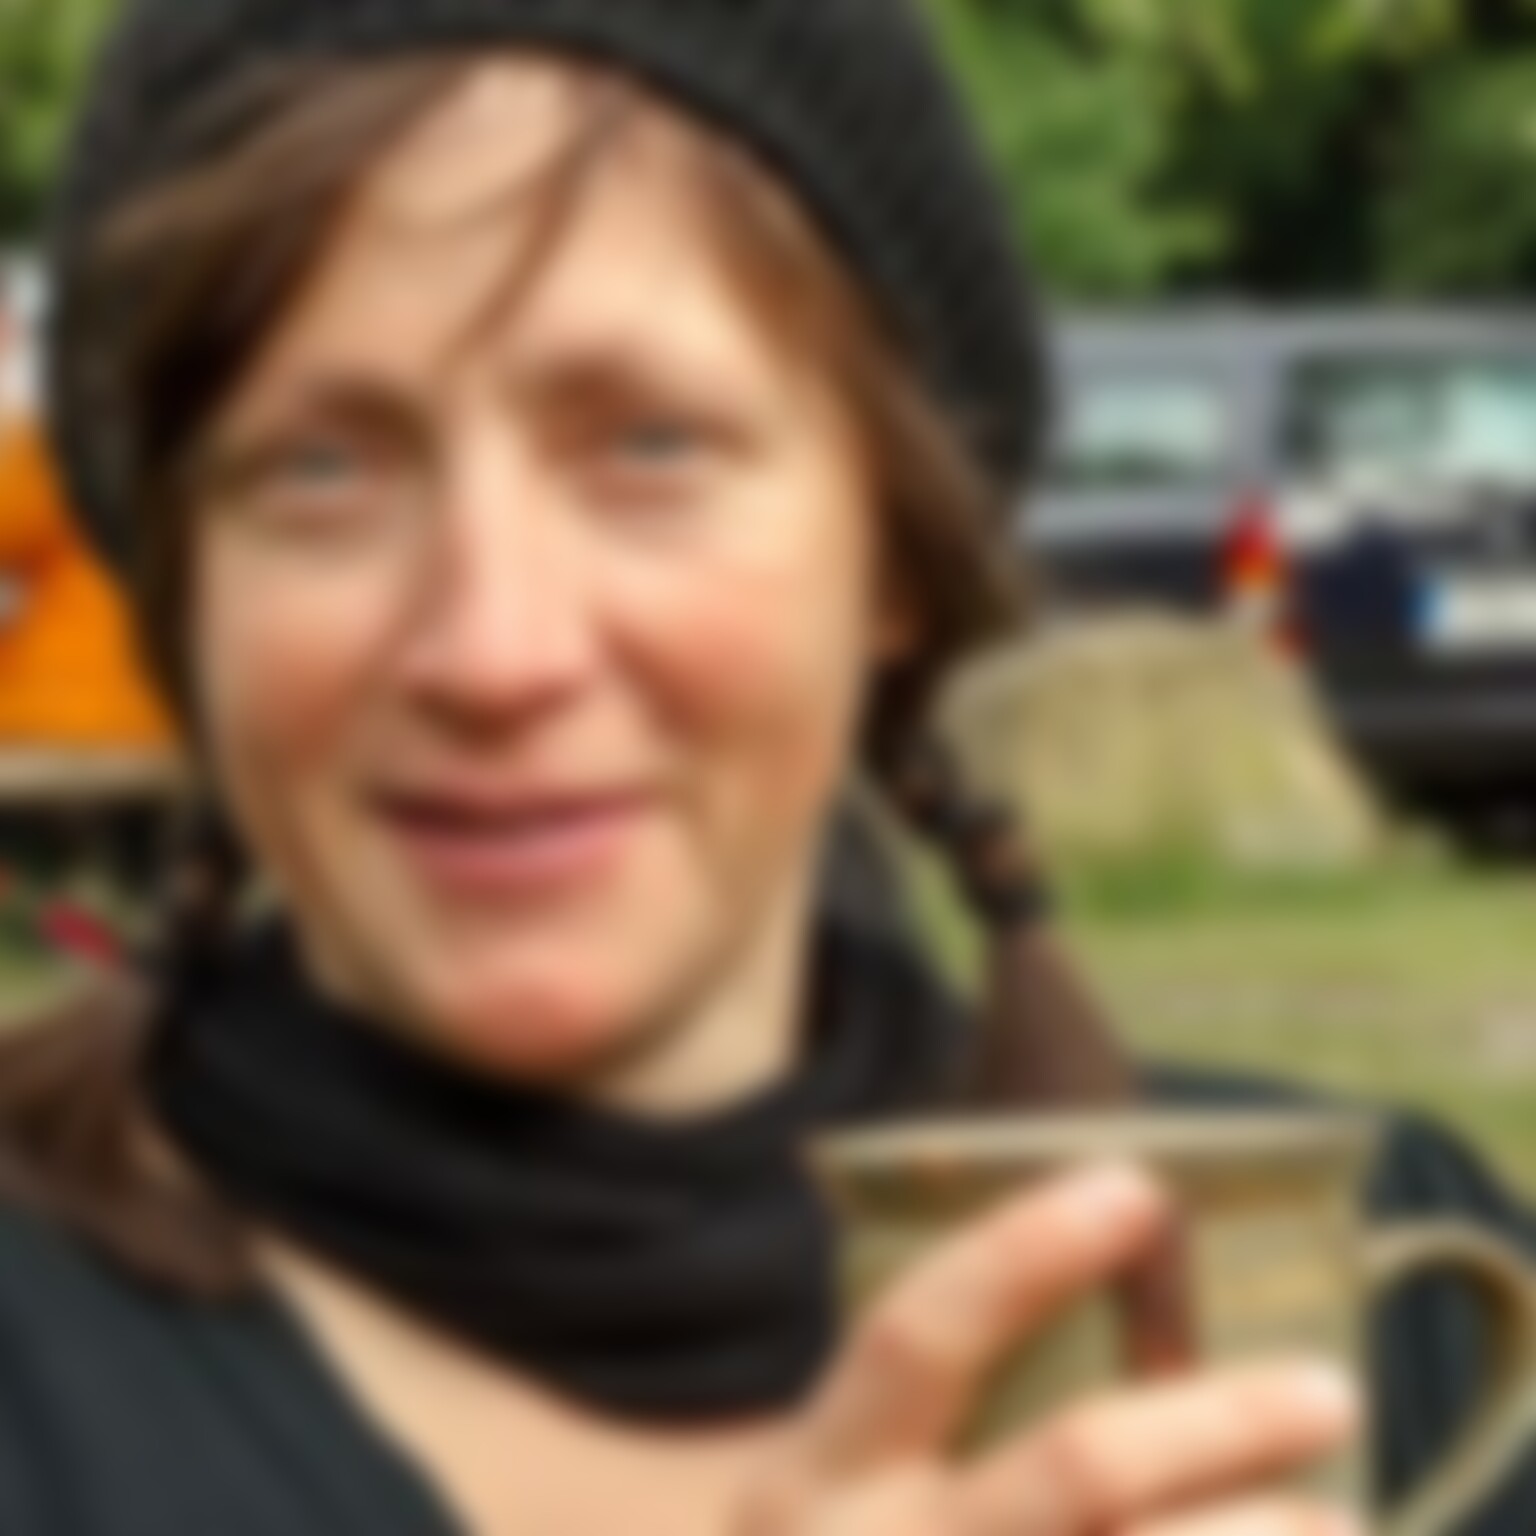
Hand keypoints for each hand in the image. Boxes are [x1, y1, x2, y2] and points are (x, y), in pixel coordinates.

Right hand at [740, 1165, 1359, 1535]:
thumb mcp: (848, 1481)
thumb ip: (939, 1410)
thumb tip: (1140, 1300)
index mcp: (817, 1474)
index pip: (915, 1338)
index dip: (1021, 1255)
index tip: (1137, 1188)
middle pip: (1067, 1473)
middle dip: (1209, 1423)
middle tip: (1331, 1387)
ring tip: (1344, 1520)